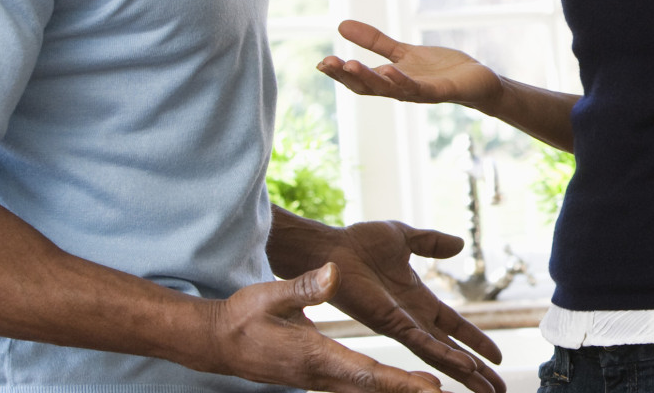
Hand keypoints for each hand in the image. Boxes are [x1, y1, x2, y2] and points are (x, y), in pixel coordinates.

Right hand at [197, 264, 444, 392]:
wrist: (218, 342)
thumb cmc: (243, 317)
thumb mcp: (270, 296)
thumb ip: (303, 287)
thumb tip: (332, 272)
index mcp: (315, 356)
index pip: (366, 373)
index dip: (399, 383)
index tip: (429, 387)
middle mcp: (321, 375)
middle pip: (374, 389)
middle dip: (410, 392)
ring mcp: (319, 380)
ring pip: (367, 391)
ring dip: (400, 391)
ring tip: (435, 390)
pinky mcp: (319, 378)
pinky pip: (357, 387)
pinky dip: (383, 387)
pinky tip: (404, 386)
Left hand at [295, 219, 507, 392]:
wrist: (332, 246)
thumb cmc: (360, 242)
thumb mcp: (406, 238)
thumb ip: (432, 243)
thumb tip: (459, 244)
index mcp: (419, 300)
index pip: (455, 326)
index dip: (476, 341)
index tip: (497, 358)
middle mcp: (413, 318)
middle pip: (453, 350)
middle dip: (477, 371)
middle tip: (499, 391)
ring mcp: (402, 324)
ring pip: (441, 355)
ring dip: (465, 371)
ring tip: (488, 390)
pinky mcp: (390, 323)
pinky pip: (422, 344)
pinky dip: (444, 356)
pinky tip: (464, 368)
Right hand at [320, 19, 503, 111]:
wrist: (478, 81)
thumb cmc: (440, 70)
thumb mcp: (403, 52)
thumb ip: (375, 42)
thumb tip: (341, 24)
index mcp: (391, 81)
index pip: (360, 80)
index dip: (339, 75)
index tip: (319, 64)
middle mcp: (402, 90)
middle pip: (369, 87)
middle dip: (346, 77)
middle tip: (326, 64)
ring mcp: (421, 92)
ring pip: (390, 89)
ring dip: (370, 78)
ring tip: (349, 65)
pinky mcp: (441, 91)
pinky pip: (419, 88)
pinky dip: (403, 81)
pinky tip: (390, 70)